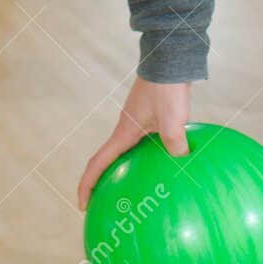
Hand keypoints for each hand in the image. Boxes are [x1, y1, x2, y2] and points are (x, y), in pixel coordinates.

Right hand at [77, 77, 190, 210]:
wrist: (170, 58)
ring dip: (126, 171)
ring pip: (127, 153)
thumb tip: (180, 163)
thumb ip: (174, 143)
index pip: (98, 163)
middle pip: (109, 161)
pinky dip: (149, 159)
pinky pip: (146, 144)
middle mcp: (127, 129)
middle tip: (108, 205)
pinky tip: (169, 165)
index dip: (87, 185)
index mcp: (124, 132)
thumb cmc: (167, 87)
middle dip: (103, 183)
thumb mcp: (172, 119)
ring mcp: (139, 122)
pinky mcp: (153, 117)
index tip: (82, 205)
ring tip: (137, 191)